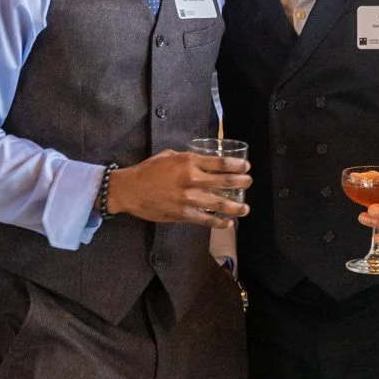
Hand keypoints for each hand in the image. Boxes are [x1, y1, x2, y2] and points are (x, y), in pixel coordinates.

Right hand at [105, 149, 251, 228]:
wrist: (130, 190)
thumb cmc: (148, 170)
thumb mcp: (169, 155)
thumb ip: (188, 158)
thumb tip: (203, 160)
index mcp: (189, 162)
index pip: (221, 163)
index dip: (237, 165)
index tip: (246, 167)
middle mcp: (192, 179)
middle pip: (225, 182)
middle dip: (242, 183)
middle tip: (249, 183)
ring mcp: (188, 199)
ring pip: (219, 204)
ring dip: (235, 207)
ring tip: (245, 208)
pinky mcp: (183, 214)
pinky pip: (205, 219)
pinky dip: (218, 222)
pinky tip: (227, 223)